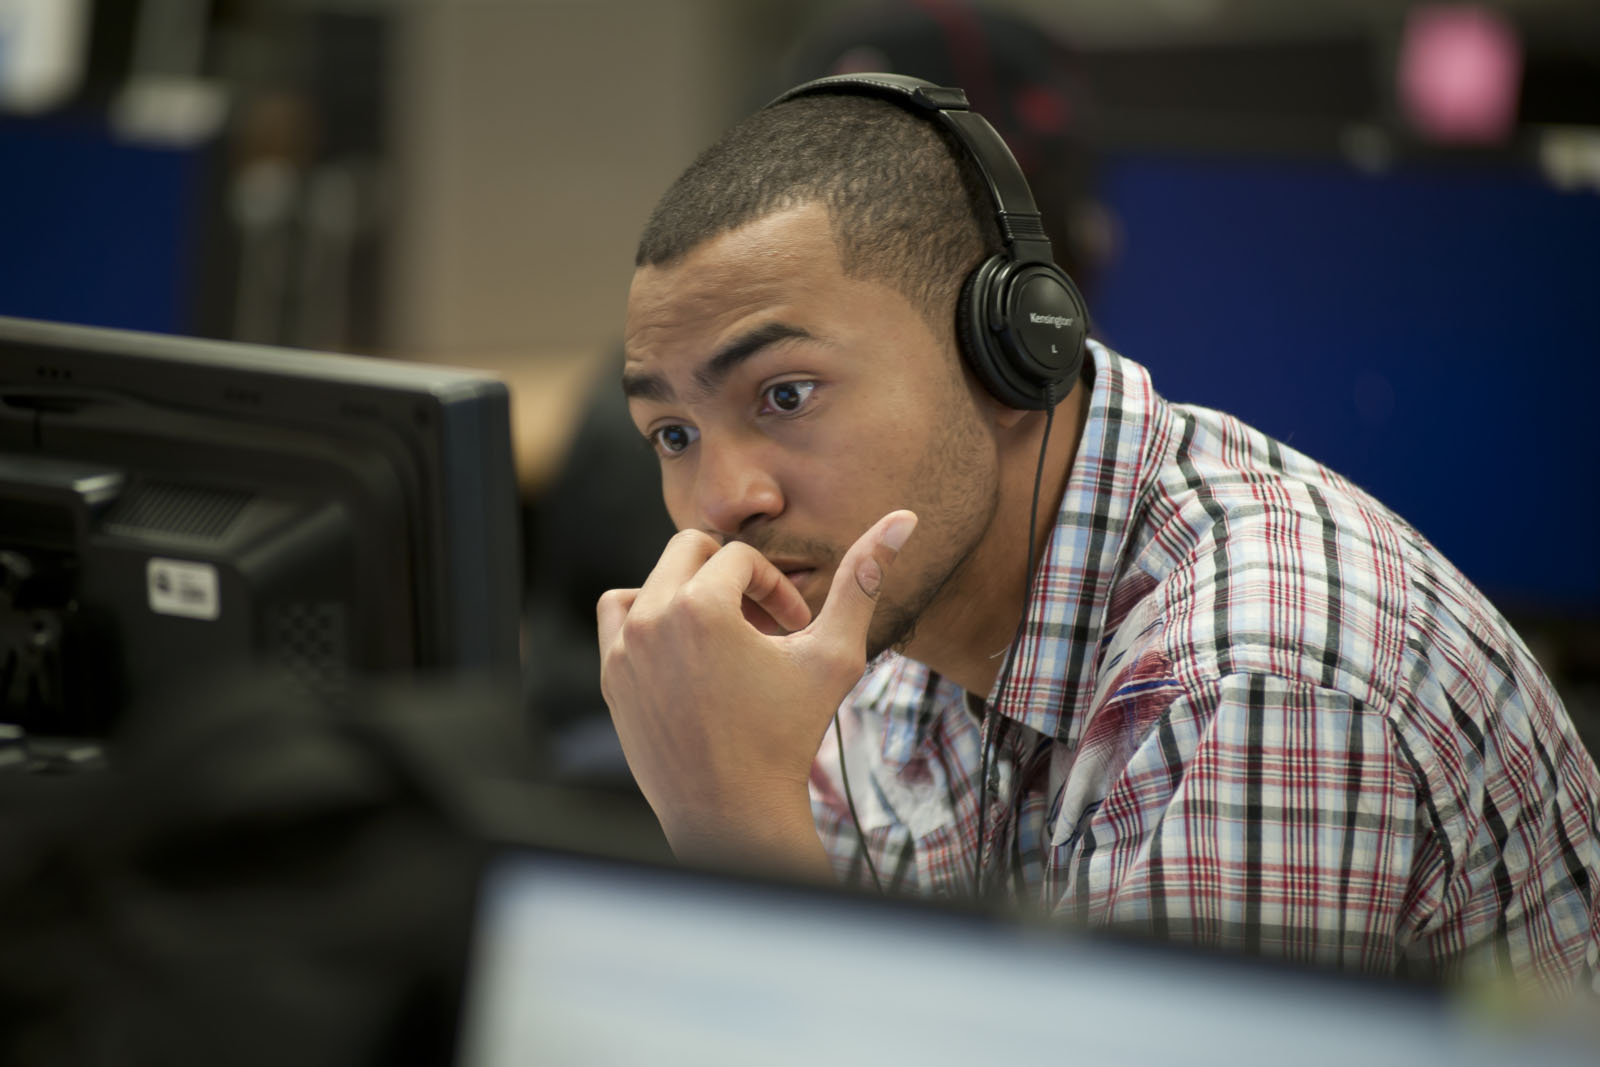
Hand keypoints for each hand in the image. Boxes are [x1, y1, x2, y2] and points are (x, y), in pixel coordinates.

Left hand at [597, 510, 916, 871]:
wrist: (735, 811)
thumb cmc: (788, 735)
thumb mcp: (833, 655)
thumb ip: (863, 581)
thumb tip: (903, 520)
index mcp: (701, 606)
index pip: (740, 558)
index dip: (774, 586)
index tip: (792, 628)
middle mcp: (652, 618)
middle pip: (690, 552)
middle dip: (730, 579)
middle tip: (760, 627)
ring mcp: (624, 648)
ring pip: (652, 580)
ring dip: (686, 593)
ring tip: (722, 635)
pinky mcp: (612, 675)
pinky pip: (619, 616)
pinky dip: (648, 619)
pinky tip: (685, 652)